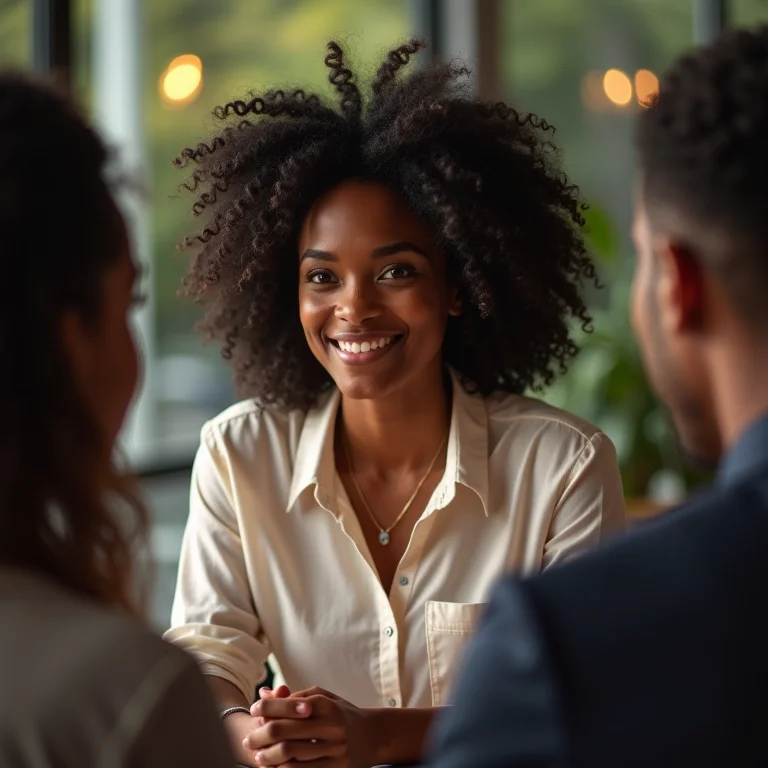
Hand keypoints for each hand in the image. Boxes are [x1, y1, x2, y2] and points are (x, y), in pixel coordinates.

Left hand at [244, 687, 373, 766]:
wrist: (374, 736)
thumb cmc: (341, 713)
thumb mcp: (322, 698)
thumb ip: (294, 696)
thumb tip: (264, 694)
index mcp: (326, 704)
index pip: (288, 705)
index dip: (266, 707)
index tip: (253, 710)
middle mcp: (331, 726)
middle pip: (284, 731)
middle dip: (261, 735)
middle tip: (248, 739)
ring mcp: (334, 749)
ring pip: (291, 754)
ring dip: (268, 756)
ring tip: (258, 755)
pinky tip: (275, 767)